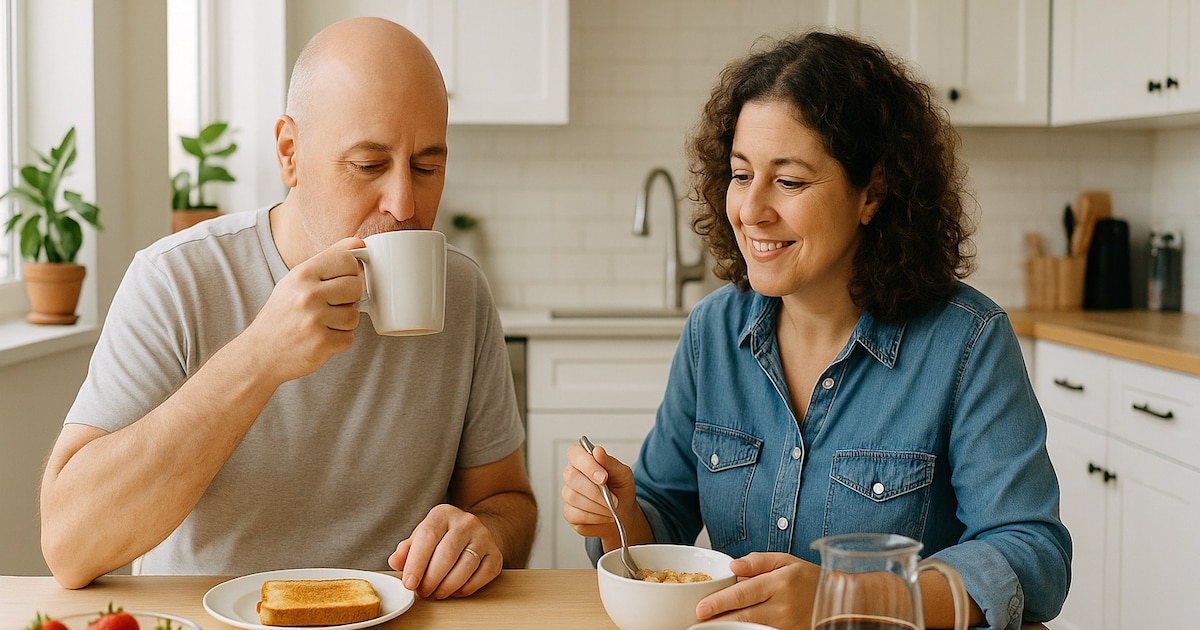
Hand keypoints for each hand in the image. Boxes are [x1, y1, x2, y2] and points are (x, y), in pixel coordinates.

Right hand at [240, 237, 364, 381]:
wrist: (258, 353)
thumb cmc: (282, 314)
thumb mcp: (297, 280)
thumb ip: (328, 259)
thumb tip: (359, 243)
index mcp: (302, 274)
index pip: (347, 260)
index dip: (349, 272)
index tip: (339, 281)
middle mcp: (308, 294)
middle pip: (356, 287)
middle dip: (348, 299)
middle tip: (329, 306)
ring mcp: (315, 319)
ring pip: (355, 315)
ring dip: (343, 322)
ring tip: (322, 323)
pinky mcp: (321, 343)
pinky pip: (349, 337)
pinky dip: (338, 340)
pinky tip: (320, 338)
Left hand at [388, 504, 502, 598]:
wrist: (473, 534)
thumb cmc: (442, 538)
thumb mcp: (421, 538)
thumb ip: (406, 550)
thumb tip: (395, 561)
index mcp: (443, 514)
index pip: (427, 536)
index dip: (416, 563)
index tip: (409, 583)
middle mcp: (466, 522)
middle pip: (446, 554)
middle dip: (431, 579)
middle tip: (422, 592)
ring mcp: (484, 537)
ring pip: (465, 567)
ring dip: (447, 587)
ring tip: (436, 593)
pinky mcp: (496, 554)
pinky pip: (481, 576)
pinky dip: (465, 588)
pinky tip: (454, 590)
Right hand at [559, 443, 646, 550]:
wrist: (624, 513)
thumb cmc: (621, 489)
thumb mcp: (623, 474)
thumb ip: (610, 463)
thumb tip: (597, 451)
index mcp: (583, 459)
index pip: (574, 454)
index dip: (587, 465)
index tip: (603, 477)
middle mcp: (572, 474)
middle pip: (571, 477)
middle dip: (595, 490)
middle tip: (613, 498)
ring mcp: (568, 494)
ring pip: (573, 497)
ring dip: (598, 505)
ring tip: (612, 508)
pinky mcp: (569, 513)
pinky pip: (576, 514)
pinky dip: (595, 517)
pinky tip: (605, 515)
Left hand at [695, 552, 820, 629]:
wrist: (834, 599)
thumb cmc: (806, 578)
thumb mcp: (784, 560)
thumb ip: (757, 561)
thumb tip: (733, 566)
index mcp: (780, 582)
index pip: (744, 593)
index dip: (720, 602)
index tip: (701, 608)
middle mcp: (783, 606)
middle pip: (744, 616)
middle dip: (718, 620)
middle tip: (697, 622)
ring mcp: (786, 624)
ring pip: (751, 628)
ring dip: (729, 628)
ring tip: (711, 625)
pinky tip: (732, 628)